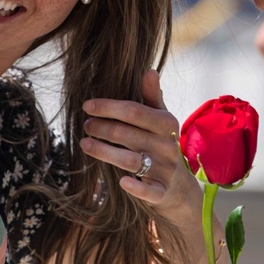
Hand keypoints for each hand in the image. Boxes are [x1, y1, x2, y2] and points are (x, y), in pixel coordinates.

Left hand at [80, 70, 199, 212]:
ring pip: (131, 160)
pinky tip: (121, 182)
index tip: (87, 105)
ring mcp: (165, 170)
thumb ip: (153, 97)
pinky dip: (137, 187)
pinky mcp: (162, 192)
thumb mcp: (160, 121)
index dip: (108, 107)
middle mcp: (167, 146)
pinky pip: (150, 191)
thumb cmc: (161, 144)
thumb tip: (149, 70)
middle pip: (127, 134)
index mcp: (167, 124)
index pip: (134, 111)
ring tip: (84, 144)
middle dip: (102, 128)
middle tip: (85, 125)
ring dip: (104, 152)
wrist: (179, 186)